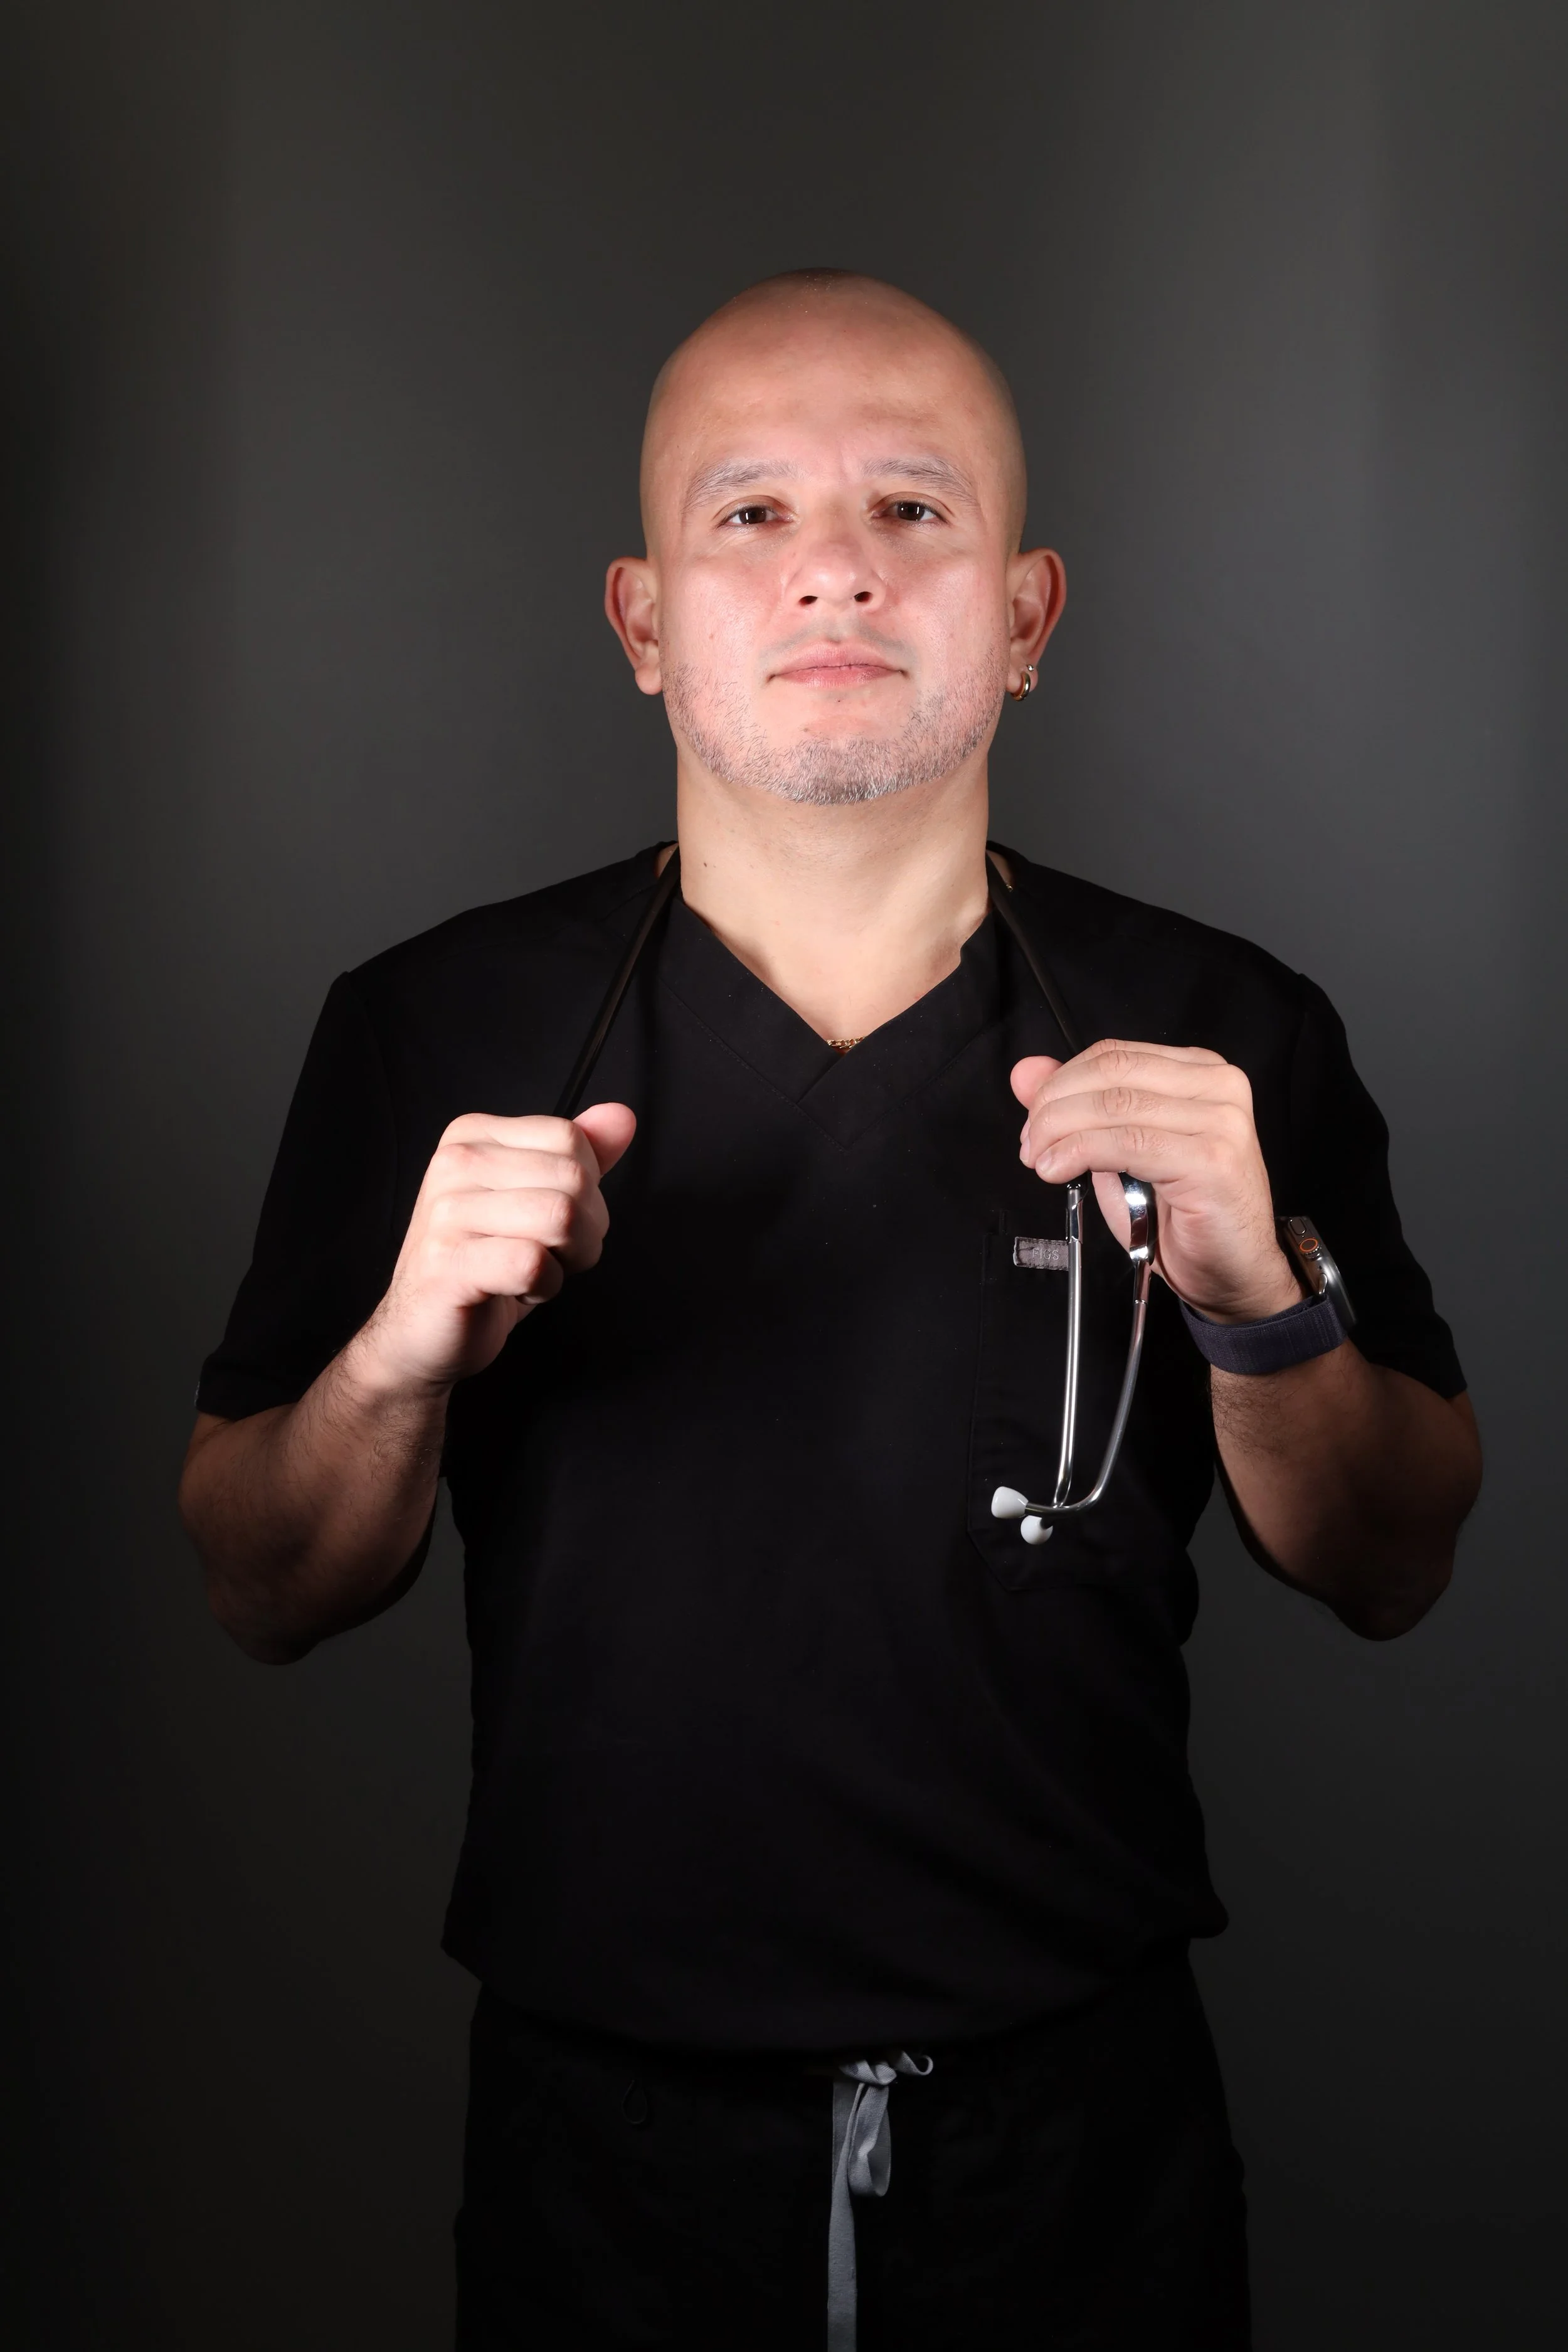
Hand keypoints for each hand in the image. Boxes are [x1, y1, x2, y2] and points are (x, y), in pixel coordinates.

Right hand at [356, 1102, 636, 1393]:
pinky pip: (534, 1263)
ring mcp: (446, 1211)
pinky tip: (514, 1289)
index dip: (586, 1190)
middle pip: (574, 1178)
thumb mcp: (537, 1200)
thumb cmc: (485, 1264)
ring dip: (566, 1260)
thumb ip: (580, 1157)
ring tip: (530, 1270)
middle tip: (547, 1253)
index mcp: (473, 1136)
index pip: (570, 1139)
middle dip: (585, 1229)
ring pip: (561, 1217)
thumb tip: (621, 1117)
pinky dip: (543, 1286)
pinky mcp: (447, 1262)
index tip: (552, 1220)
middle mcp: (455, 1162)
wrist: (425, 1330)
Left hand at [1011, 1044, 1300, 1322]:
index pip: (1114, 1056)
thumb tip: (1026, 1073)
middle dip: (1053, 1106)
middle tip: (1030, 1144)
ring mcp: (1221, 1121)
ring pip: (1115, 1106)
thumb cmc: (1181, 1216)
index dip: (1060, 1083)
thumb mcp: (1118, 1151)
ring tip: (1038, 1161)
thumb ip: (1076, 1106)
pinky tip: (1057, 1170)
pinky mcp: (1213, 1159)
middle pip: (1112, 1074)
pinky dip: (1079, 1152)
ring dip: (1059, 1132)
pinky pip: (1128, 1143)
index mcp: (1200, 1072)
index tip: (1032, 1119)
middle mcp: (1218, 1086)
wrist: (1234, 1272)